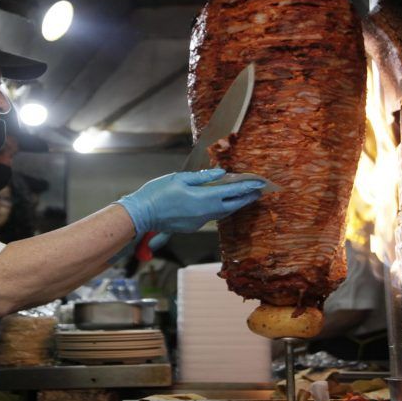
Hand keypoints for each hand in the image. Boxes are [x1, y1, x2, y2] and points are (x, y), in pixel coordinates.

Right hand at [116, 168, 263, 236]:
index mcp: (203, 199)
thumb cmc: (157, 193)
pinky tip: (221, 204)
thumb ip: (203, 177)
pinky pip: (212, 217)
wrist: (142, 215)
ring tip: (244, 198)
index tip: (259, 183)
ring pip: (223, 213)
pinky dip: (220, 209)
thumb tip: (221, 174)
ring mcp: (199, 222)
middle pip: (232, 206)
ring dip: (235, 205)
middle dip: (246, 198)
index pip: (232, 192)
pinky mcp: (193, 227)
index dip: (247, 187)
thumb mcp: (180, 178)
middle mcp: (205, 213)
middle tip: (258, 192)